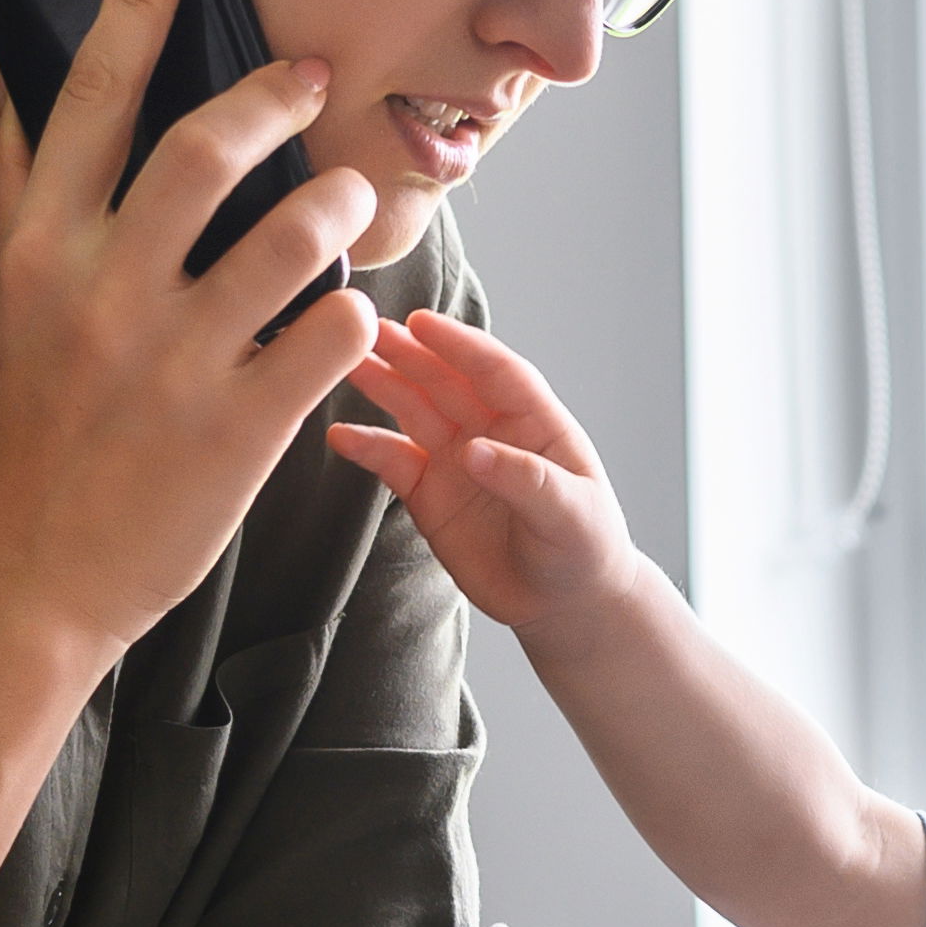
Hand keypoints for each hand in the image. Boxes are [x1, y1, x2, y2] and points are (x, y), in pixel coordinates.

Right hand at [0, 0, 385, 652]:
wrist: (28, 580)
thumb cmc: (23, 443)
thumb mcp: (3, 312)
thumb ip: (22, 209)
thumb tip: (32, 112)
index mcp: (40, 253)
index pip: (90, 98)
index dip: (136, 1)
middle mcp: (105, 293)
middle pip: (206, 146)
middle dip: (275, 93)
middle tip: (311, 74)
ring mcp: (176, 361)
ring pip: (292, 234)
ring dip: (338, 200)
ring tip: (347, 196)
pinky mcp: (240, 428)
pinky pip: (329, 334)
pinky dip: (354, 311)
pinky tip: (349, 311)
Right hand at [324, 308, 651, 642]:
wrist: (564, 603)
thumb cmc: (585, 550)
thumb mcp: (571, 516)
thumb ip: (526, 481)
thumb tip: (473, 451)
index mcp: (535, 422)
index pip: (495, 371)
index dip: (458, 345)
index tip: (420, 323)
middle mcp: (492, 431)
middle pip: (445, 380)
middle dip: (408, 353)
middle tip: (364, 329)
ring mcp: (457, 460)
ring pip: (414, 409)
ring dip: (382, 384)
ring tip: (346, 363)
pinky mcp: (430, 495)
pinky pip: (394, 462)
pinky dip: (367, 447)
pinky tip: (340, 435)